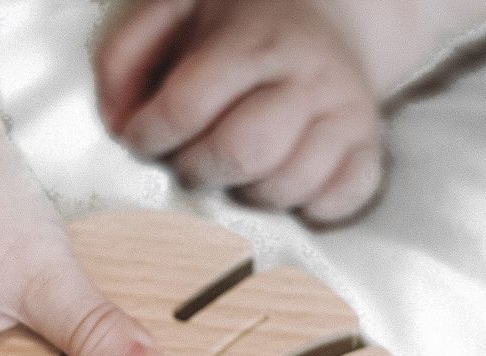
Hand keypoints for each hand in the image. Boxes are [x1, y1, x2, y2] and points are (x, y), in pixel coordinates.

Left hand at [96, 0, 383, 224]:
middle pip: (242, 153)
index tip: (141, 138)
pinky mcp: (369, 149)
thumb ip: (129, 55)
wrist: (329, 16)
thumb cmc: (239, 26)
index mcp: (256, 39)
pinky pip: (337, 203)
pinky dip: (304, 207)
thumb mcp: (177, 13)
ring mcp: (346, 115)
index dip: (151, 134)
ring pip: (286, 186)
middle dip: (197, 170)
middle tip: (187, 161)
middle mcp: (309, 76)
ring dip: (245, 192)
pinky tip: (281, 181)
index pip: (189, 106)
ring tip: (234, 168)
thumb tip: (117, 120)